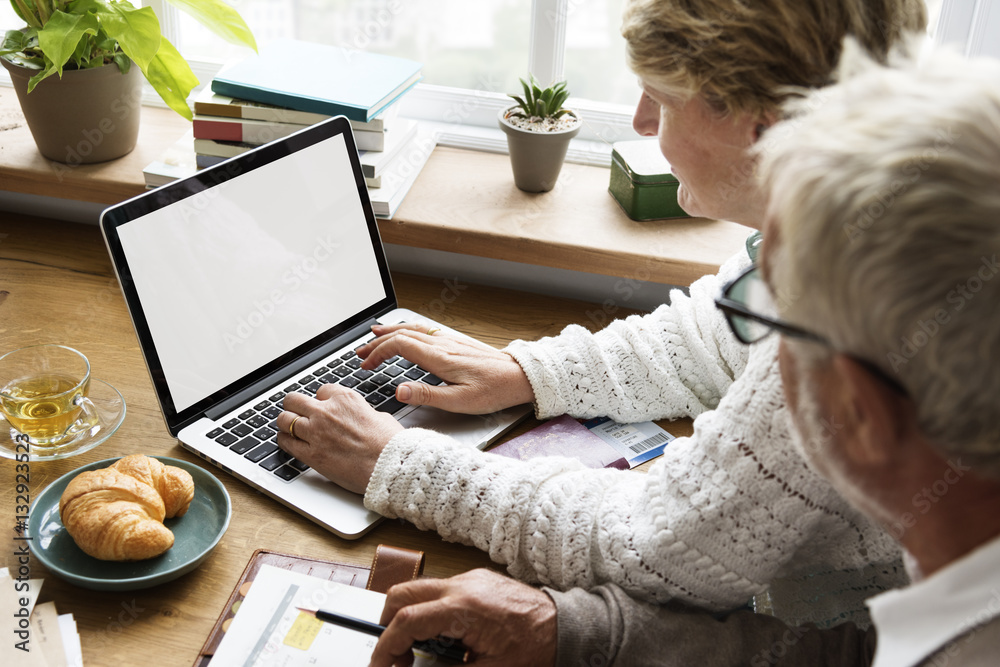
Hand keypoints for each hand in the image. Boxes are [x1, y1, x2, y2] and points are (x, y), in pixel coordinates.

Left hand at [275, 384, 402, 493]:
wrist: (390, 466)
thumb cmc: (390, 444)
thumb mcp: (379, 416)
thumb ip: (361, 413)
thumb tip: (360, 417)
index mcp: (345, 399)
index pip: (321, 390)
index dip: (321, 400)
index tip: (321, 406)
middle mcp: (326, 412)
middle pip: (294, 400)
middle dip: (294, 405)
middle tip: (295, 411)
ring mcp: (316, 433)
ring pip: (284, 419)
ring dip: (285, 422)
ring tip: (287, 427)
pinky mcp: (311, 454)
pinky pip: (286, 443)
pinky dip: (284, 441)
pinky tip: (288, 441)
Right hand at [355, 323, 534, 414]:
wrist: (520, 377)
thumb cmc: (494, 391)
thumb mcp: (460, 402)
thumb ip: (427, 395)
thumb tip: (398, 391)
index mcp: (440, 358)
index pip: (400, 346)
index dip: (378, 353)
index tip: (366, 365)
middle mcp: (443, 344)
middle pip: (402, 334)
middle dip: (377, 342)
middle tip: (360, 353)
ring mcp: (450, 341)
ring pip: (414, 329)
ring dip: (391, 332)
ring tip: (374, 335)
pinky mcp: (457, 343)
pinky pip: (425, 330)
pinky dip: (407, 330)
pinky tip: (406, 333)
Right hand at [370, 569, 556, 666]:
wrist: (566, 626)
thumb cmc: (535, 647)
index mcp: (462, 608)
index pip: (405, 621)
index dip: (386, 647)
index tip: (381, 665)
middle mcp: (462, 586)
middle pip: (402, 594)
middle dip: (389, 625)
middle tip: (396, 656)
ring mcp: (470, 579)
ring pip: (420, 590)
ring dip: (412, 618)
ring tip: (425, 651)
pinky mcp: (478, 580)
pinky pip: (441, 590)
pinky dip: (432, 611)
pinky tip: (447, 638)